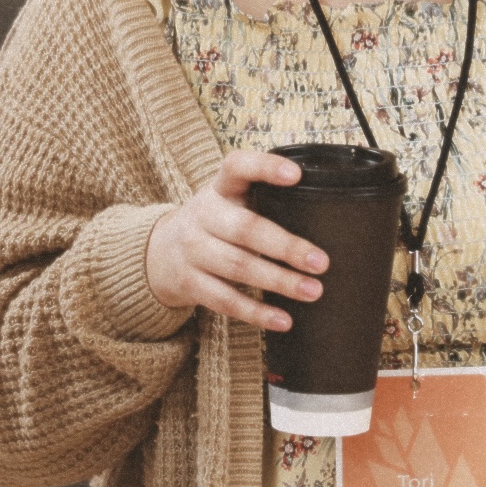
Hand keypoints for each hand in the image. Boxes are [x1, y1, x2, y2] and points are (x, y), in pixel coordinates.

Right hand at [145, 150, 328, 330]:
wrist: (159, 252)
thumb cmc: (213, 223)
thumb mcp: (227, 201)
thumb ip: (262, 201)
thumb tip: (327, 218)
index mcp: (218, 188)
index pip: (237, 166)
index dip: (264, 167)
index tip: (296, 175)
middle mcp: (203, 215)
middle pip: (245, 229)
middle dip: (286, 246)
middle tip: (321, 262)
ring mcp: (193, 250)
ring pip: (238, 267)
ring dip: (278, 281)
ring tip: (312, 291)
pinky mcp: (191, 283)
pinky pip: (226, 301)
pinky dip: (256, 313)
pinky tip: (283, 320)